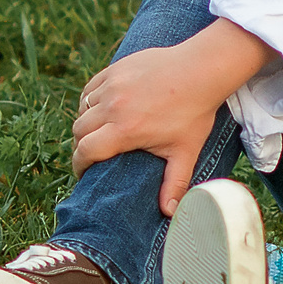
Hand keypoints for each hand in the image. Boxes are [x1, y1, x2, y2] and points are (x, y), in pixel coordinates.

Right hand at [70, 21, 270, 214]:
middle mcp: (112, 106)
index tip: (84, 171)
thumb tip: (171, 213)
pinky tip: (103, 108)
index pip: (85, 151)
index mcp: (125, 130)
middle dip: (82, 145)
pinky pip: (90, 88)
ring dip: (87, 121)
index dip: (79, 165)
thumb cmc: (195, 112)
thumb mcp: (185, 151)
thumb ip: (175, 183)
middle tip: (94, 152)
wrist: (203, 70)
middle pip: (79, 131)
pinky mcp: (115, 70)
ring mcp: (112, 85)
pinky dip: (91, 100)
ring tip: (100, 131)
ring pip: (83, 108)